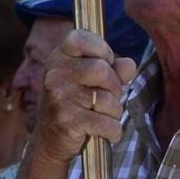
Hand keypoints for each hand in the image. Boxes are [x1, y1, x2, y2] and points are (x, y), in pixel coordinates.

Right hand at [33, 29, 138, 167]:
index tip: (105, 64)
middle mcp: (55, 74)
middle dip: (114, 87)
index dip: (102, 50)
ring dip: (114, 113)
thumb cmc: (74, 104)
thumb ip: (113, 70)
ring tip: (101, 116)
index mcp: (59, 57)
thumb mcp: (90, 81)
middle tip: (106, 97)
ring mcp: (59, 97)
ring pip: (108, 100)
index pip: (82, 38)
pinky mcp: (67, 121)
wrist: (49, 140)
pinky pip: (108, 124)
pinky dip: (113, 131)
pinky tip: (105, 133)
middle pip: (102, 70)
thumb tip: (129, 64)